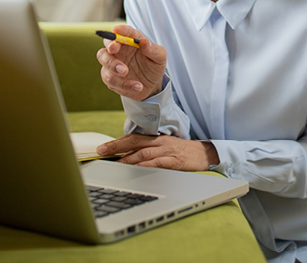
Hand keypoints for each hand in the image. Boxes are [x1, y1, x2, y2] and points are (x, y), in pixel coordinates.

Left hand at [96, 134, 218, 170]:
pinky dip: (145, 166)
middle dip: (117, 146)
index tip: (103, 146)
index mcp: (157, 138)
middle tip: (102, 151)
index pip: (134, 137)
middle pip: (135, 142)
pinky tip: (136, 169)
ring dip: (127, 158)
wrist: (204, 154)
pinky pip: (157, 163)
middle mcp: (160, 142)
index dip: (118, 141)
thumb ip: (149, 148)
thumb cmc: (182, 152)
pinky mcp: (174, 161)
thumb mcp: (165, 146)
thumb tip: (129, 154)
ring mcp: (167, 151)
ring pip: (144, 153)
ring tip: (115, 163)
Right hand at [97, 25, 166, 100]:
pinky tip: (137, 86)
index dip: (119, 29)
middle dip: (109, 46)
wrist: (152, 85)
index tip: (116, 30)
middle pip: (107, 44)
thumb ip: (153, 49)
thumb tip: (144, 42)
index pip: (123, 31)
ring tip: (126, 72)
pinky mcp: (111, 78)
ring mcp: (113, 64)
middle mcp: (120, 50)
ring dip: (113, 67)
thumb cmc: (154, 66)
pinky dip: (124, 84)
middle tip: (114, 49)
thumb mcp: (160, 57)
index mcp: (131, 40)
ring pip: (104, 62)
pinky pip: (111, 80)